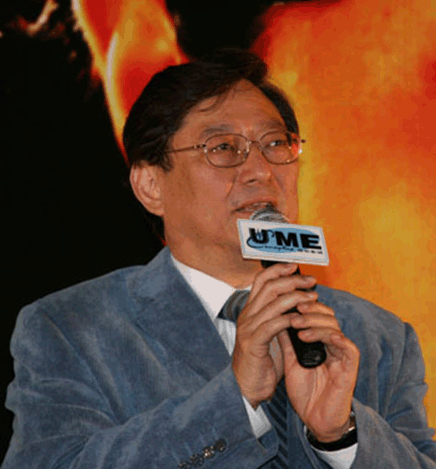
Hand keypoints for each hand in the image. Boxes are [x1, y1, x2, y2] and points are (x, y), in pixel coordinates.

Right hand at [231, 263, 317, 408]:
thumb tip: (300, 301)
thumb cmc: (262, 360)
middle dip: (293, 280)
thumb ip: (280, 316)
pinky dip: (289, 318)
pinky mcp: (254, 342)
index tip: (296, 267)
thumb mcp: (270, 332)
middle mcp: (247, 315)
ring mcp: (248, 328)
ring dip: (296, 297)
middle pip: (269, 286)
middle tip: (311, 281)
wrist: (246, 386)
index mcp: (250, 310)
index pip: (261, 280)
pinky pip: (273, 324)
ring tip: (312, 298)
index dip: (279, 269)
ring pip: (273, 302)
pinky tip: (301, 319)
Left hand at [279, 299, 359, 441]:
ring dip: (317, 324)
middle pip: (327, 317)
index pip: (316, 315)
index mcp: (320, 341)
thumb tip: (275, 319)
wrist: (315, 419)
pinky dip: (339, 340)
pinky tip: (327, 337)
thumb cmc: (305, 391)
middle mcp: (332, 344)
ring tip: (299, 326)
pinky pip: (349, 349)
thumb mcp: (290, 362)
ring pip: (335, 329)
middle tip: (295, 310)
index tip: (289, 303)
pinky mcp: (350, 368)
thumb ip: (286, 342)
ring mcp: (342, 355)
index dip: (305, 306)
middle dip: (310, 311)